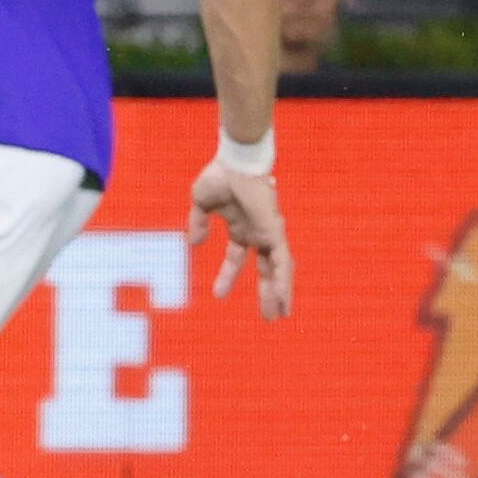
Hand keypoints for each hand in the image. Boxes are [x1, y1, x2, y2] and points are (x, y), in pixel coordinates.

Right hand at [188, 157, 292, 319]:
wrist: (236, 161)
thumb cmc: (220, 175)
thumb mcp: (201, 203)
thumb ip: (198, 223)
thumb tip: (194, 244)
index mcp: (241, 226)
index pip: (237, 257)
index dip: (228, 276)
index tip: (218, 295)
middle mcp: (257, 232)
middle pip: (265, 269)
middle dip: (266, 292)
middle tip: (269, 315)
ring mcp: (269, 233)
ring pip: (278, 269)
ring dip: (279, 293)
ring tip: (279, 315)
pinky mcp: (275, 232)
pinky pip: (281, 261)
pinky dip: (282, 280)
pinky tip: (282, 297)